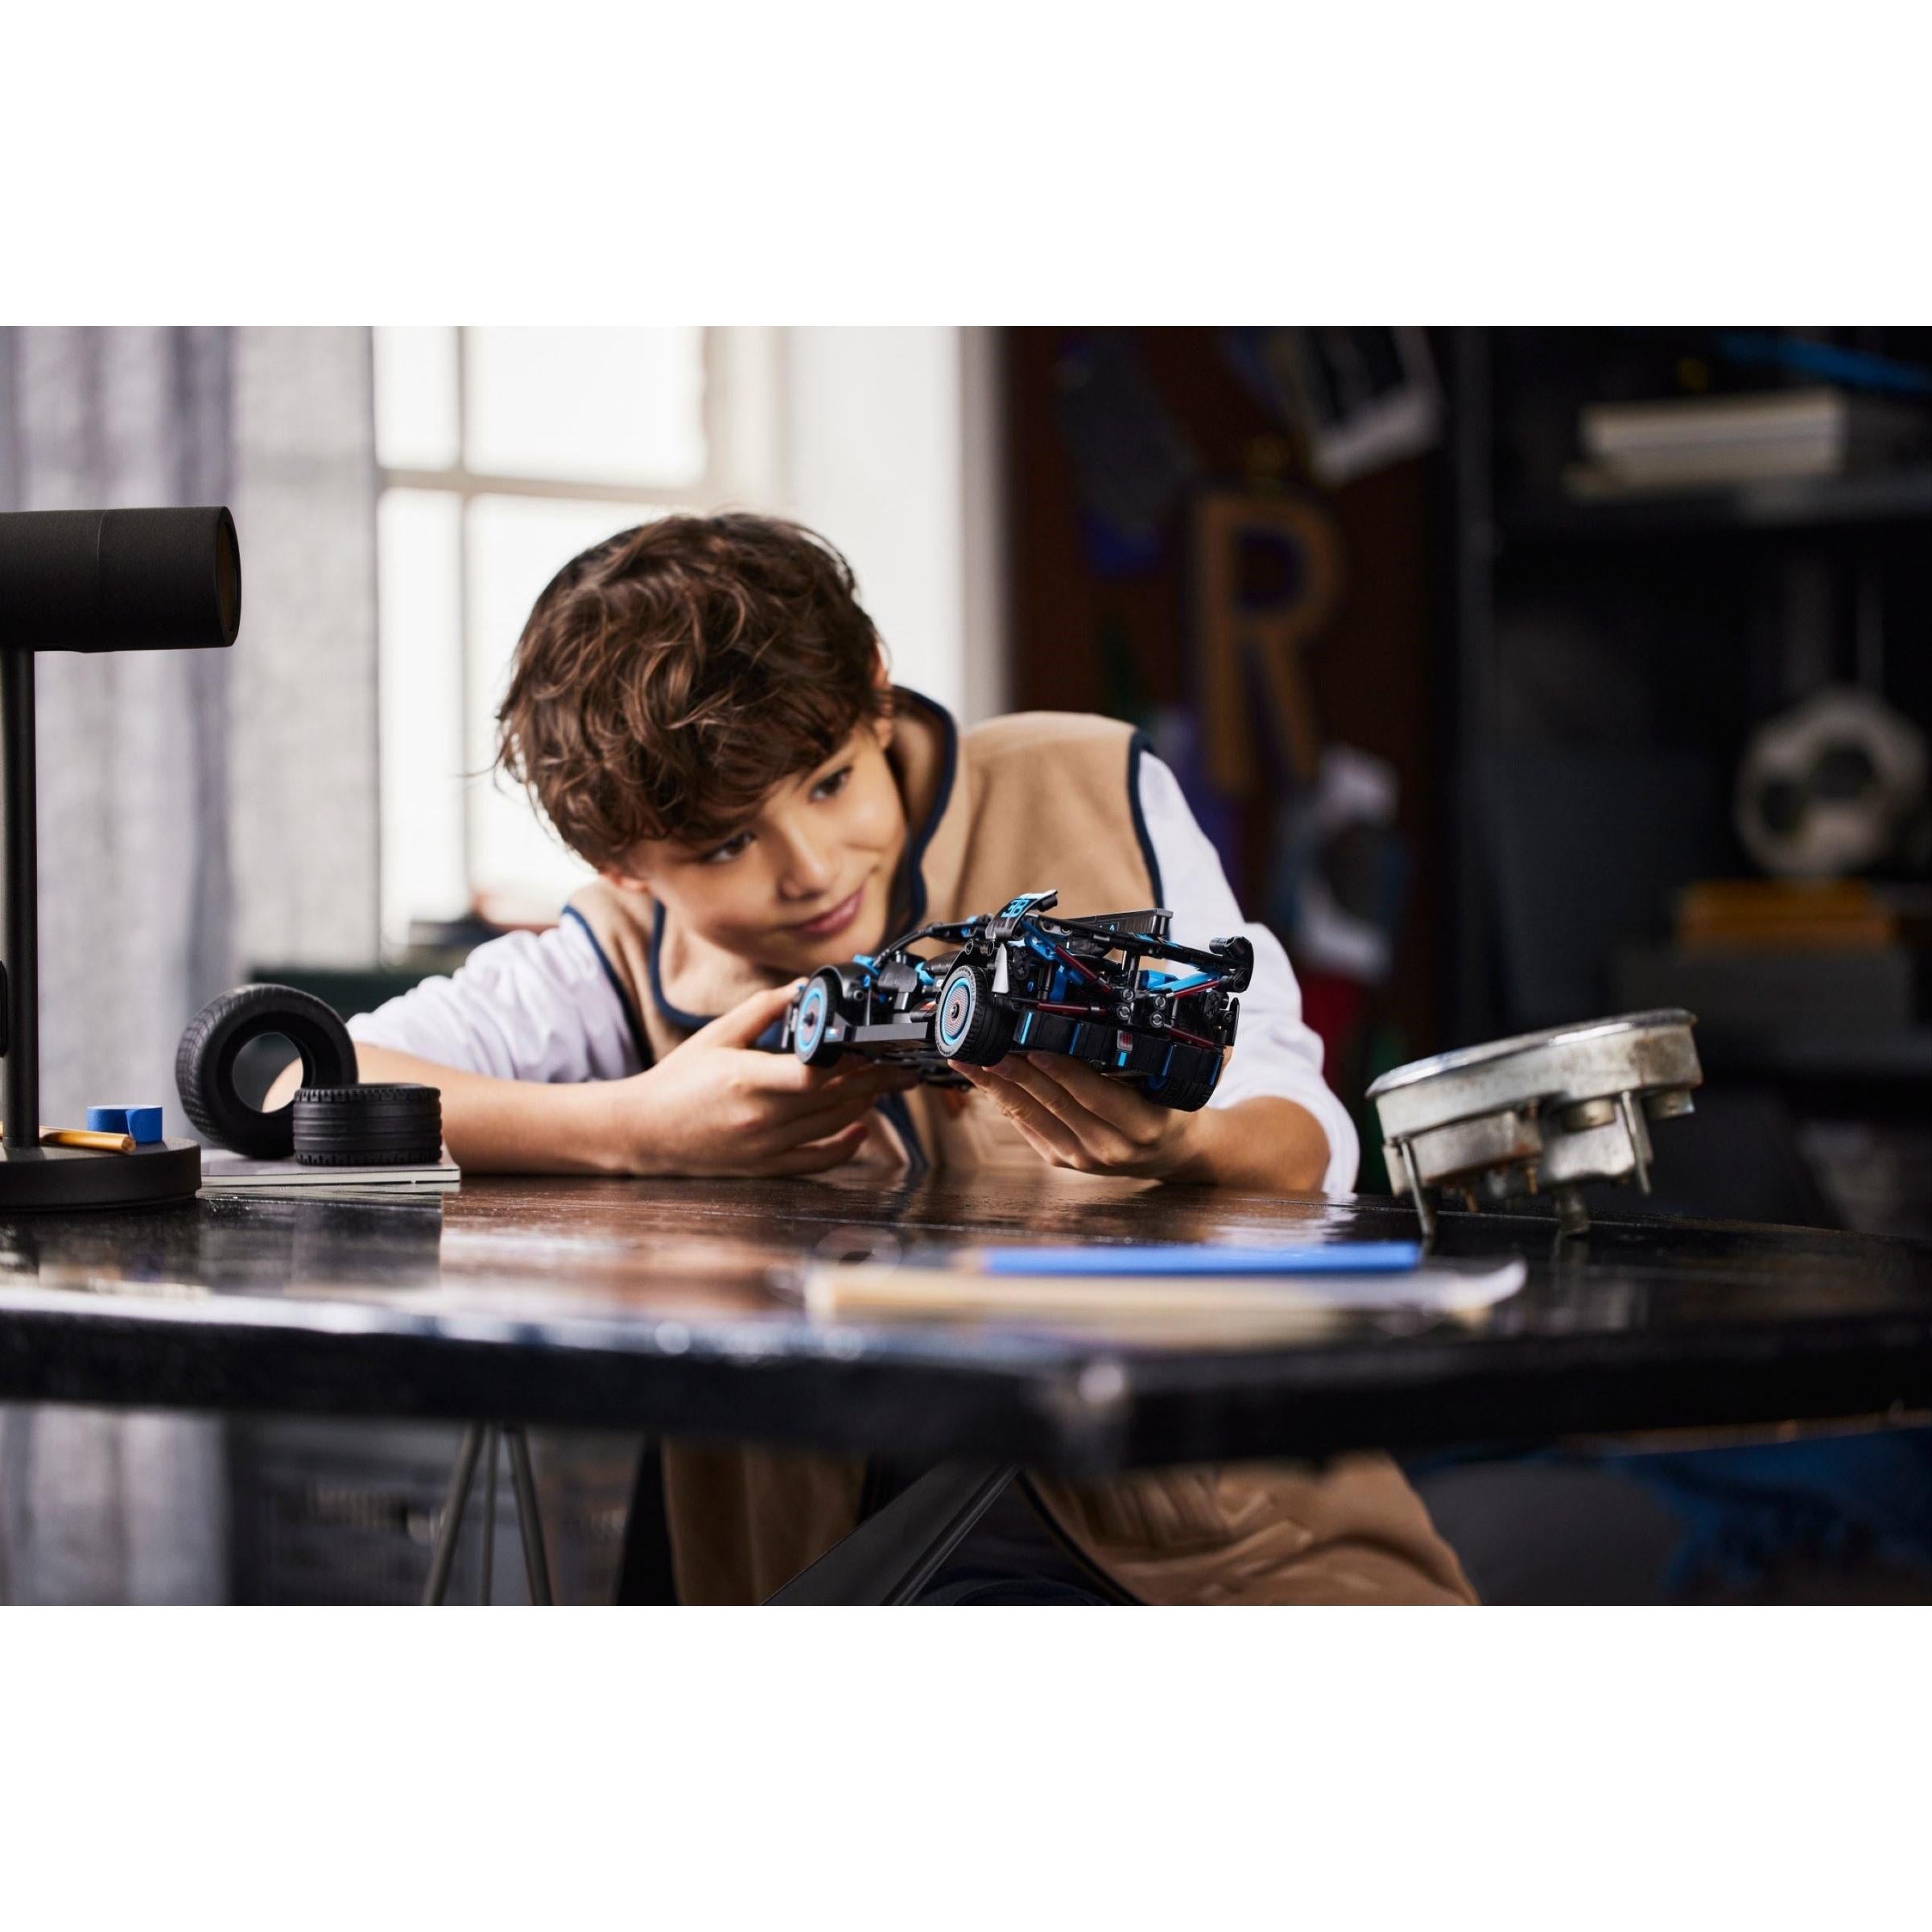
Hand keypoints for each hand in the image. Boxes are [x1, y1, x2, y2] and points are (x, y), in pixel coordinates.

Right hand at [609, 982, 919, 1177]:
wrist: (643, 1131)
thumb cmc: (679, 1079)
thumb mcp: (717, 1035)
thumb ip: (763, 1009)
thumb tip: (804, 988)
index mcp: (748, 1080)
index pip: (812, 1075)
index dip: (851, 1061)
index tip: (876, 1043)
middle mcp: (762, 1117)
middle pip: (836, 1098)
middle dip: (878, 1078)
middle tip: (905, 1062)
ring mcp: (767, 1146)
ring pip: (834, 1124)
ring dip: (867, 1102)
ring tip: (890, 1082)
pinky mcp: (767, 1166)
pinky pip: (818, 1159)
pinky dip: (846, 1144)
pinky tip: (862, 1127)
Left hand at [948, 1051, 1209, 1179]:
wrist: (1176, 1155)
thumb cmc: (1173, 1110)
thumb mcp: (1172, 1083)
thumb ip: (1148, 1056)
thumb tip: (1116, 1017)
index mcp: (1141, 1125)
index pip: (1091, 1091)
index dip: (1058, 1067)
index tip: (1030, 1043)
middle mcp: (1108, 1146)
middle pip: (1051, 1102)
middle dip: (1013, 1072)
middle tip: (983, 1046)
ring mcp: (1082, 1157)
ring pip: (1031, 1116)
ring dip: (996, 1087)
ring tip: (969, 1061)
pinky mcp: (1063, 1161)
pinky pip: (1028, 1127)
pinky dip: (1005, 1101)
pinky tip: (985, 1082)